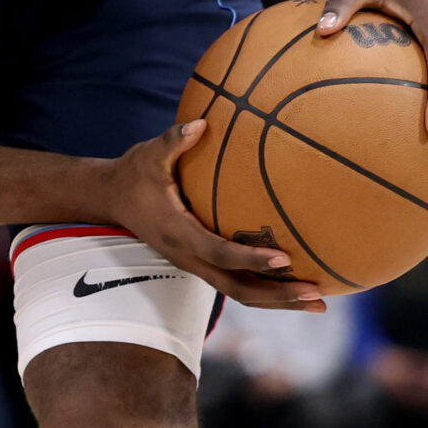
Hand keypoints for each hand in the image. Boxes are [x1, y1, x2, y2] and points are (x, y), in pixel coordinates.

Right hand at [103, 122, 325, 310]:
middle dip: (276, 295)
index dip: (250, 259)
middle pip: (236, 288)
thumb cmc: (134, 173)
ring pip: (238, 293)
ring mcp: (194, 264)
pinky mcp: (200, 263)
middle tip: (315, 295)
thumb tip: (201, 123)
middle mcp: (186, 256)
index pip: (218, 252)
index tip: (284, 258)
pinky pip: (235, 284)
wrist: (110, 198)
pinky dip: (266, 292)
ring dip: (277, 302)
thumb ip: (174, 140)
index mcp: (176, 233)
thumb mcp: (148, 154)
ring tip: (318, 304)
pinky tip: (295, 289)